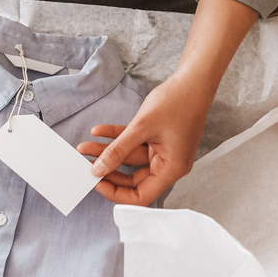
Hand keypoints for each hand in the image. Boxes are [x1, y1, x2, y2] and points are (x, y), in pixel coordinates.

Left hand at [78, 77, 211, 205]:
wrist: (193, 80)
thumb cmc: (178, 102)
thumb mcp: (142, 127)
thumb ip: (118, 150)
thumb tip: (98, 169)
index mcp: (171, 169)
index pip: (141, 196)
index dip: (116, 193)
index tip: (96, 183)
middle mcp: (168, 164)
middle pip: (132, 180)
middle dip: (107, 171)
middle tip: (86, 165)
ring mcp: (162, 152)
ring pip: (128, 159)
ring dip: (107, 152)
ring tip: (84, 146)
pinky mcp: (156, 139)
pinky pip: (132, 144)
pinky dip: (117, 138)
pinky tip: (98, 131)